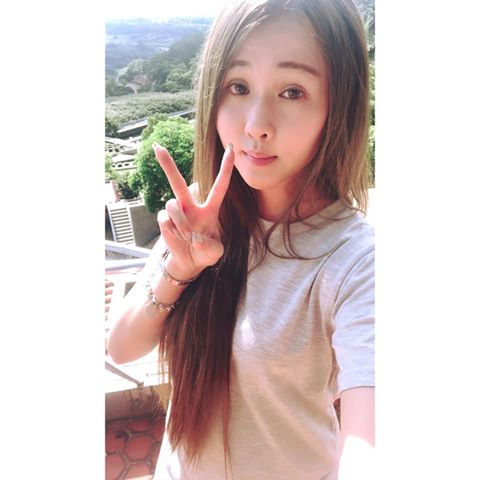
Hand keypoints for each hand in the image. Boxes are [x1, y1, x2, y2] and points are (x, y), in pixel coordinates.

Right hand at [154, 143, 234, 276]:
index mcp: (209, 209)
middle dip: (167, 165)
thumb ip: (210, 247)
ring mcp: (176, 213)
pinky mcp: (164, 221)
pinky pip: (165, 219)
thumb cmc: (205, 252)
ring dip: (181, 223)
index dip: (225, 168)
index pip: (220, 186)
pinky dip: (173, 230)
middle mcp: (191, 207)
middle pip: (178, 183)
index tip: (231, 149)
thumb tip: (196, 240)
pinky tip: (178, 238)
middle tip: (158, 147)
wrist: (189, 262)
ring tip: (187, 237)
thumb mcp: (215, 253)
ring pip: (173, 205)